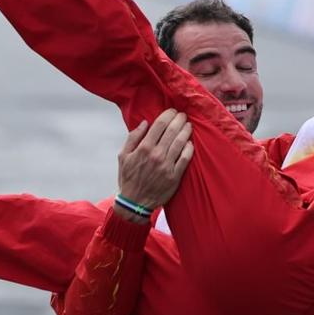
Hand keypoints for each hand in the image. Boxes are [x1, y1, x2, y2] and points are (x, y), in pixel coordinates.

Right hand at [115, 109, 193, 223]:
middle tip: (183, 115)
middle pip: (172, 131)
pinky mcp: (175, 176)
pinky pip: (185, 159)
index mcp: (143, 148)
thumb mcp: (123, 156)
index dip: (168, 115)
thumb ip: (133, 138)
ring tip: (188, 125)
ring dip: (186, 131)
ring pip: (181, 143)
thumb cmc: (128, 178)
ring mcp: (167, 166)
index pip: (159, 125)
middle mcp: (156, 155)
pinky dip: (189, 149)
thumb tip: (145, 123)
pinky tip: (190, 143)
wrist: (134, 203)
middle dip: (179, 119)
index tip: (172, 111)